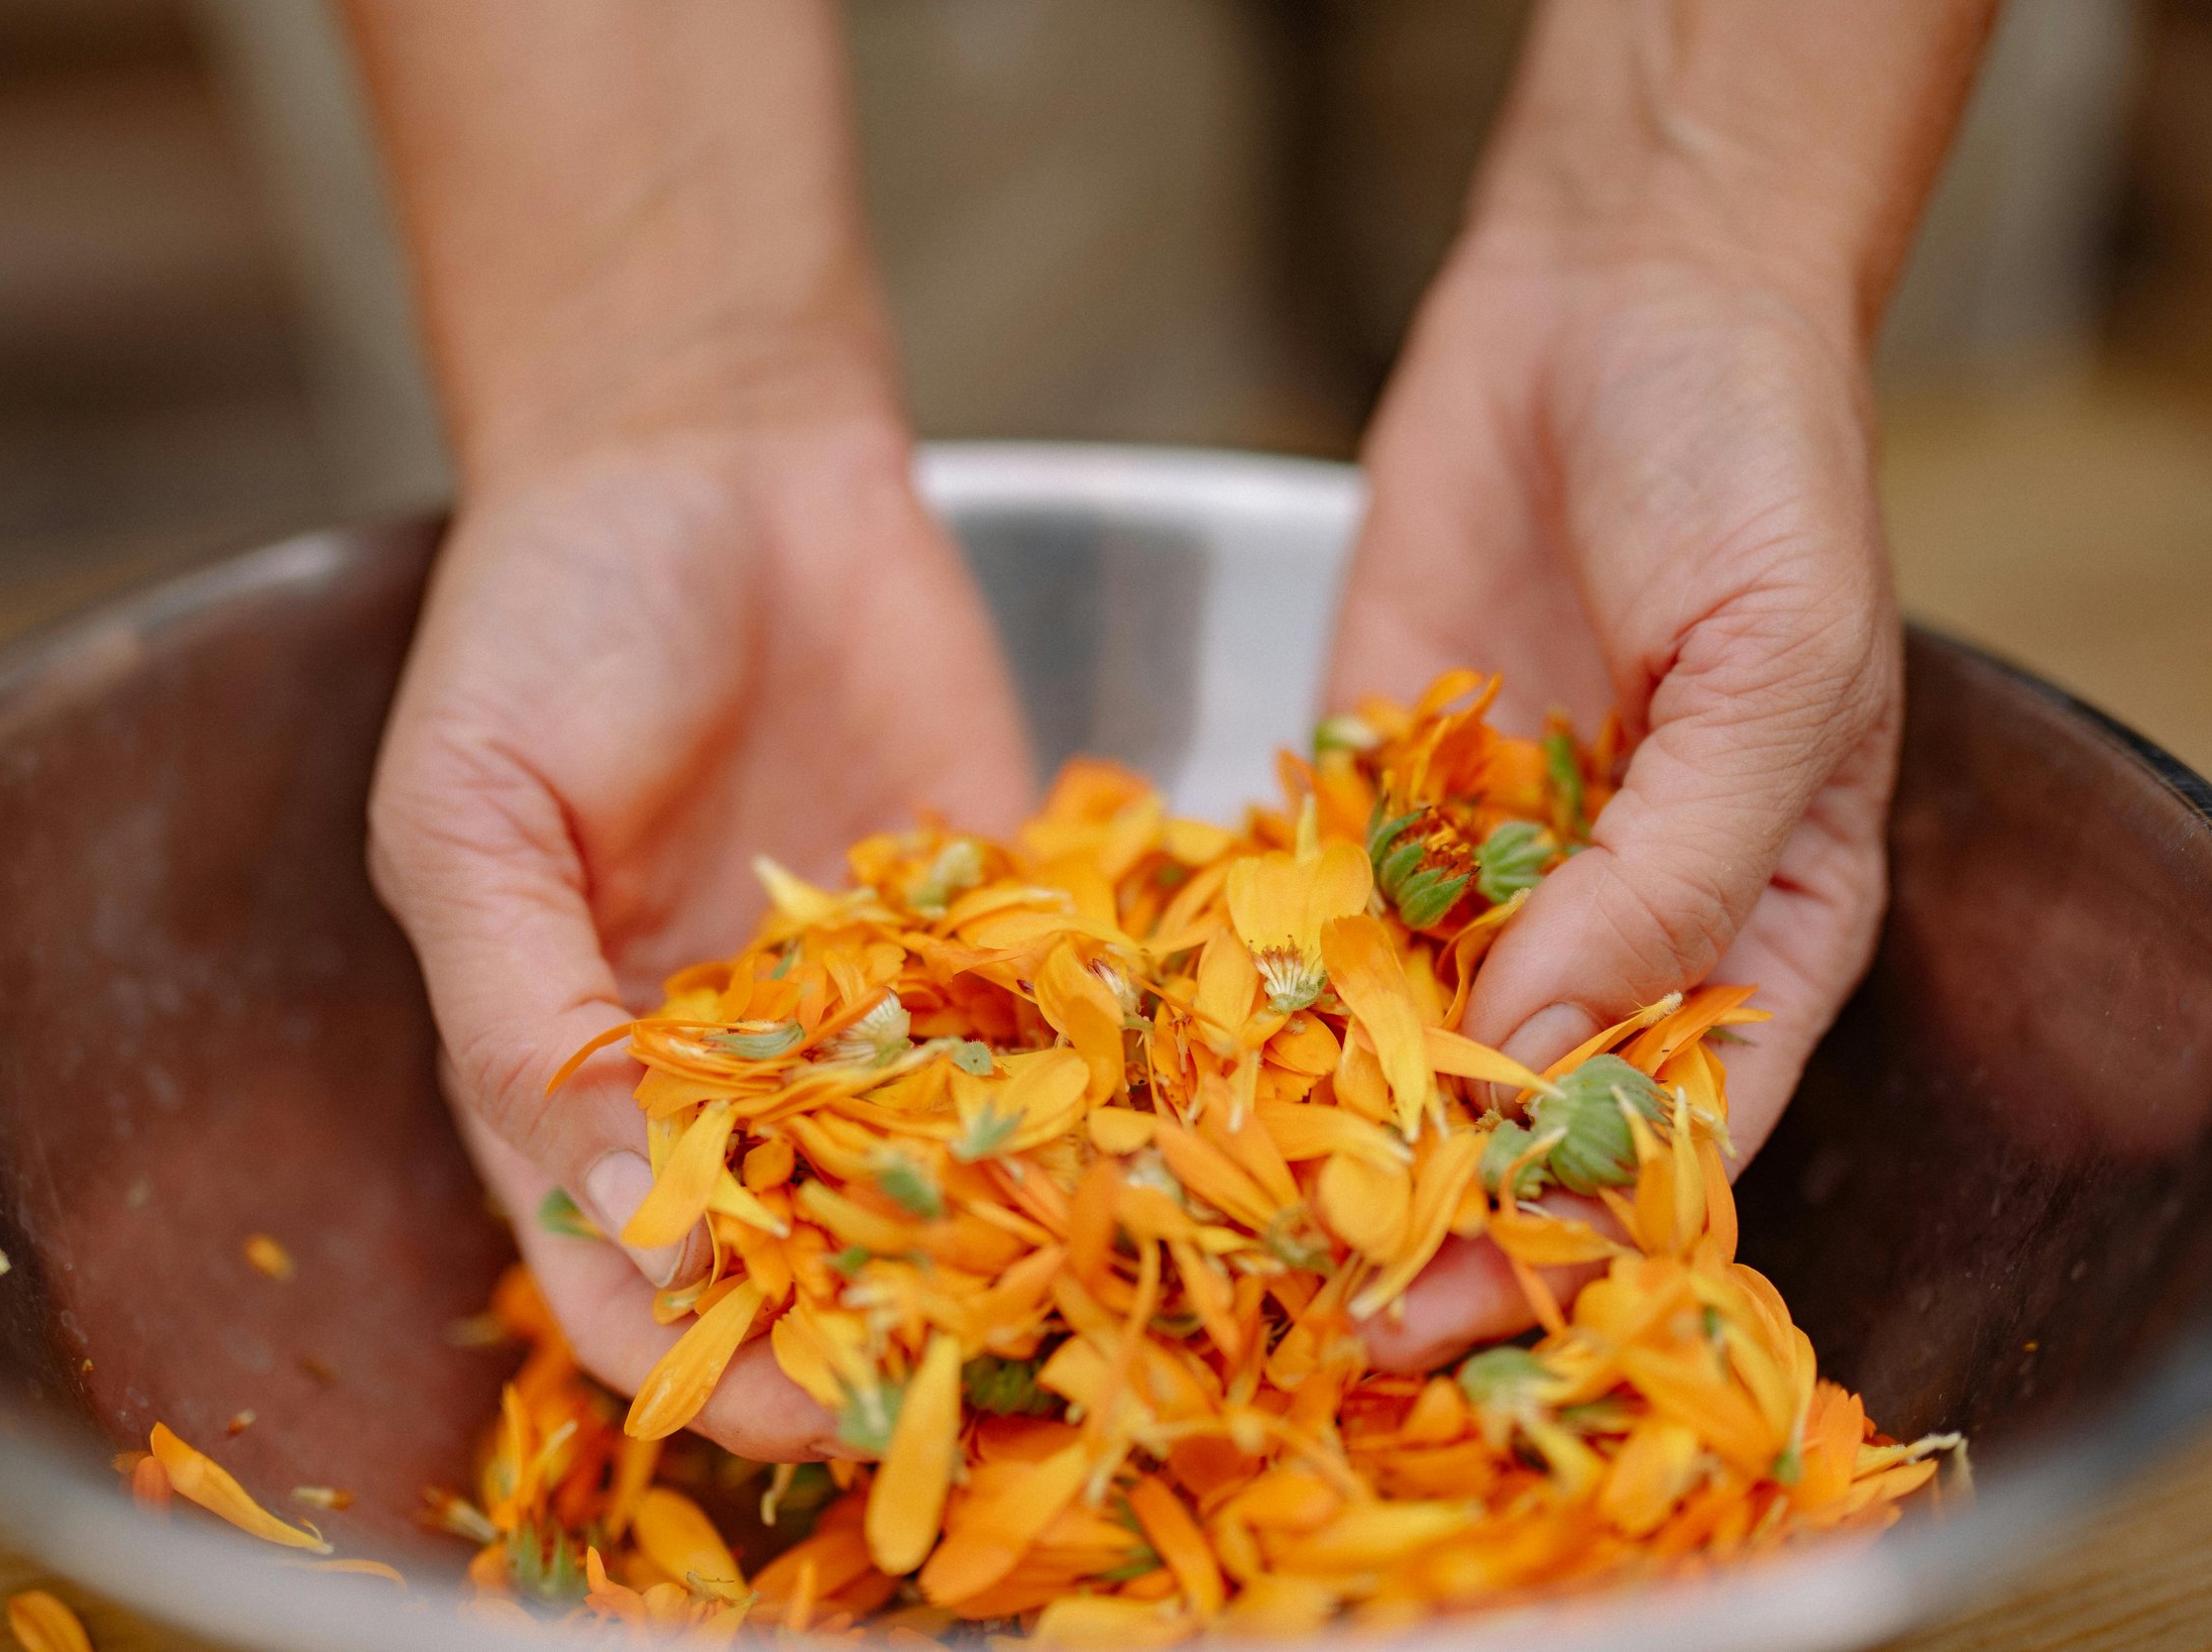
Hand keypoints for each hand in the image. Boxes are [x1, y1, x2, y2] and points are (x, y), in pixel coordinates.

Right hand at [368, 416, 1031, 1456]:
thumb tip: (610, 1207)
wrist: (711, 447)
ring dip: (1000, 1242)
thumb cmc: (546, 615)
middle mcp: (730, 1061)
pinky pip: (1047, 1030)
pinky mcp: (991, 913)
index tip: (783, 1415)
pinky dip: (1100, 1092)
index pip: (627, 1270)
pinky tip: (1166, 1145)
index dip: (696, 1358)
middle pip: (799, 1250)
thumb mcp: (475, 809)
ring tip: (1081, 1304)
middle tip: (963, 1384)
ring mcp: (871, 995)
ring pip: (938, 1166)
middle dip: (870, 1331)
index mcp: (575, 1069)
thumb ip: (524, 1009)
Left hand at [1332, 227, 1901, 1368]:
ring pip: (1397, 1041)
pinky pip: (1303, 918)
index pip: (1671, 1132)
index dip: (1572, 1239)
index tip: (1467, 1316)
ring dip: (1322, 1135)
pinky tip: (1167, 1073)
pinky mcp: (1362, 791)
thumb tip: (1546, 1048)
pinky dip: (1247, 994)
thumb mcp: (1769, 671)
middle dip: (1428, 1217)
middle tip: (1317, 1313)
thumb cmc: (1749, 468)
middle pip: (1517, 1118)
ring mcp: (1475, 865)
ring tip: (1219, 1230)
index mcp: (1758, 925)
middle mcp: (1607, 923)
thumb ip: (1673, 870)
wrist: (1614, 299)